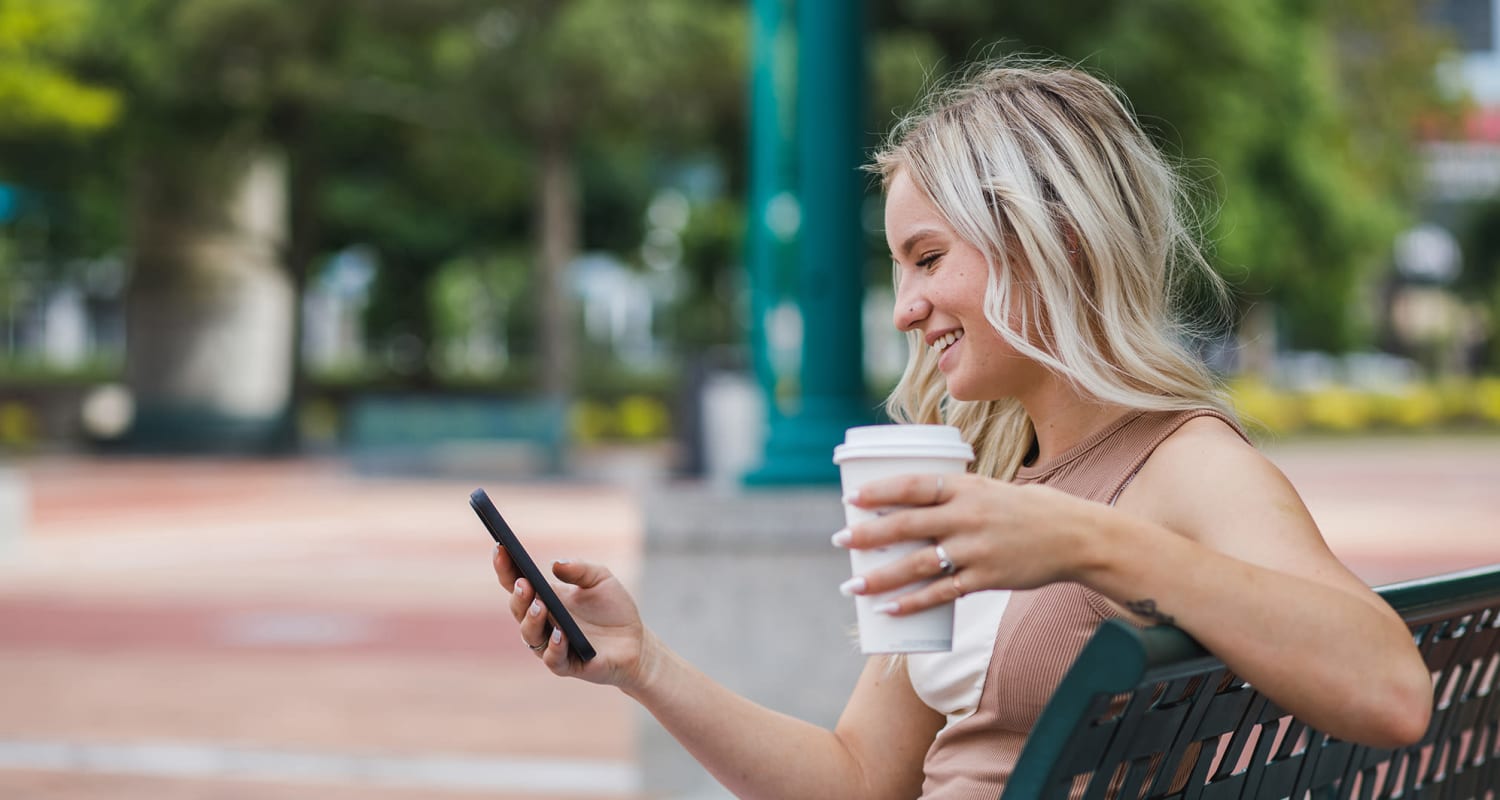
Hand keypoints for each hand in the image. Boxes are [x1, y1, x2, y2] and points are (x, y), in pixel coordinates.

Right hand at [494, 546, 652, 690]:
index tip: (500, 548)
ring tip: (539, 605)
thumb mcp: (601, 579)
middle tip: (523, 582)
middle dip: (518, 595)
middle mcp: (543, 622)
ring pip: (530, 635)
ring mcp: (553, 644)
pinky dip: (554, 647)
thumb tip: (555, 564)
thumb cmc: (614, 609)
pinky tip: (561, 634)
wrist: (636, 641)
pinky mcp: (568, 664)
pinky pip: (553, 658)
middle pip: (519, 608)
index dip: (506, 567)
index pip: (517, 582)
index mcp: (546, 598)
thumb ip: (580, 569)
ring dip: (531, 620)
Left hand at [836, 473, 1094, 614]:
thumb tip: (908, 502)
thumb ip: (953, 496)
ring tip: (852, 585)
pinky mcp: (986, 578)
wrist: (1074, 536)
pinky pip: (942, 594)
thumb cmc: (1027, 509)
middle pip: (907, 525)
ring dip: (881, 576)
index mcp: (966, 488)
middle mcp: (968, 517)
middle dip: (868, 533)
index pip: (914, 485)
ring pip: (919, 564)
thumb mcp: (989, 489)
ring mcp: (976, 550)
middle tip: (840, 539)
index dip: (880, 491)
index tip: (851, 497)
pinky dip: (913, 602)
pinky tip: (890, 609)